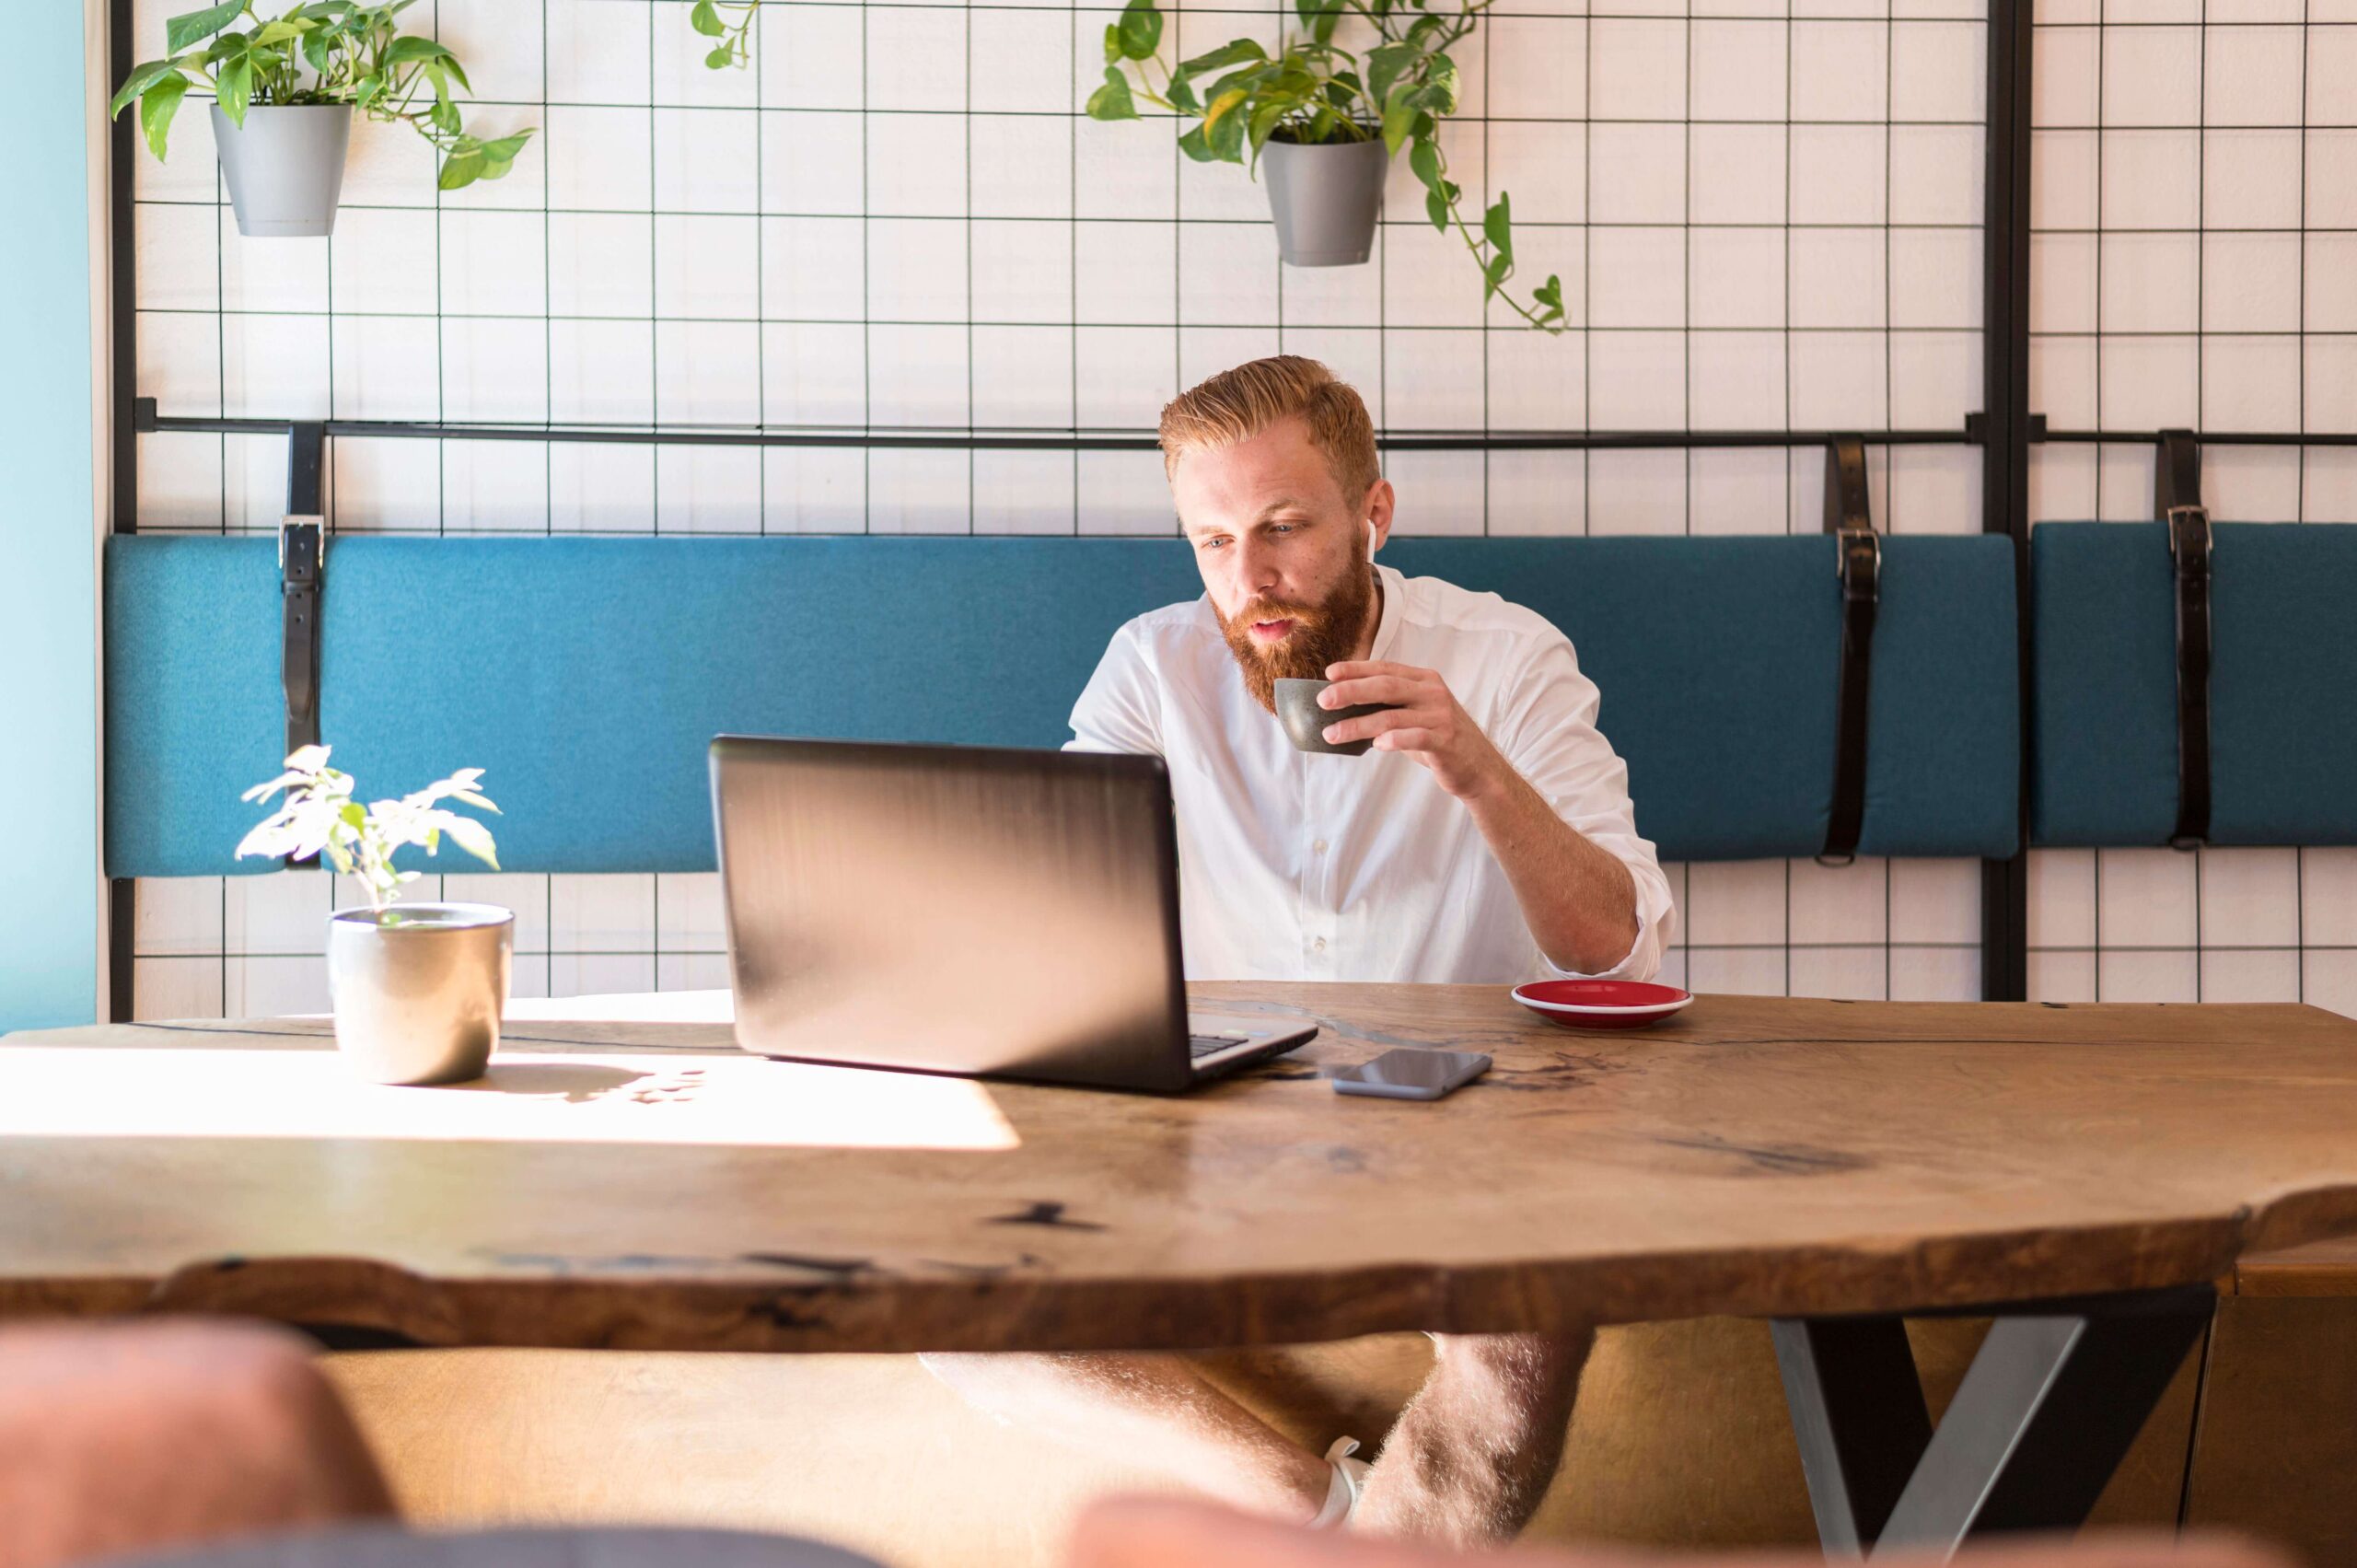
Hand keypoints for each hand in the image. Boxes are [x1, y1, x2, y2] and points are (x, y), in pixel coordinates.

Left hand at [1319, 660, 1508, 799]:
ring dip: (1358, 725)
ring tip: (1332, 734)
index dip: (1356, 669)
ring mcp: (1440, 716)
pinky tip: (1375, 745)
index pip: (1385, 668)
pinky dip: (1393, 740)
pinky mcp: (1445, 740)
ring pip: (1392, 716)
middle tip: (1323, 700)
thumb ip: (1389, 707)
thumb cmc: (1439, 739)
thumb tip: (1344, 707)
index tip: (1329, 673)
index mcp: (1424, 680)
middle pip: (1385, 686)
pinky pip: (1415, 737)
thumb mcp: (1415, 715)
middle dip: (1351, 691)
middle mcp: (1433, 693)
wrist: (1478, 768)